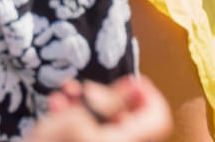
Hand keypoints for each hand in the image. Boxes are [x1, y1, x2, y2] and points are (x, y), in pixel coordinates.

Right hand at [34, 77, 171, 141]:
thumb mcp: (77, 119)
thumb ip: (112, 100)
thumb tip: (136, 83)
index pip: (158, 118)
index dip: (148, 96)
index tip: (130, 81)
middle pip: (128, 117)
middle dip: (103, 97)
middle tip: (82, 90)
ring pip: (102, 122)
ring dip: (83, 104)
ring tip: (63, 95)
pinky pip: (86, 132)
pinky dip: (73, 118)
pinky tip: (56, 106)